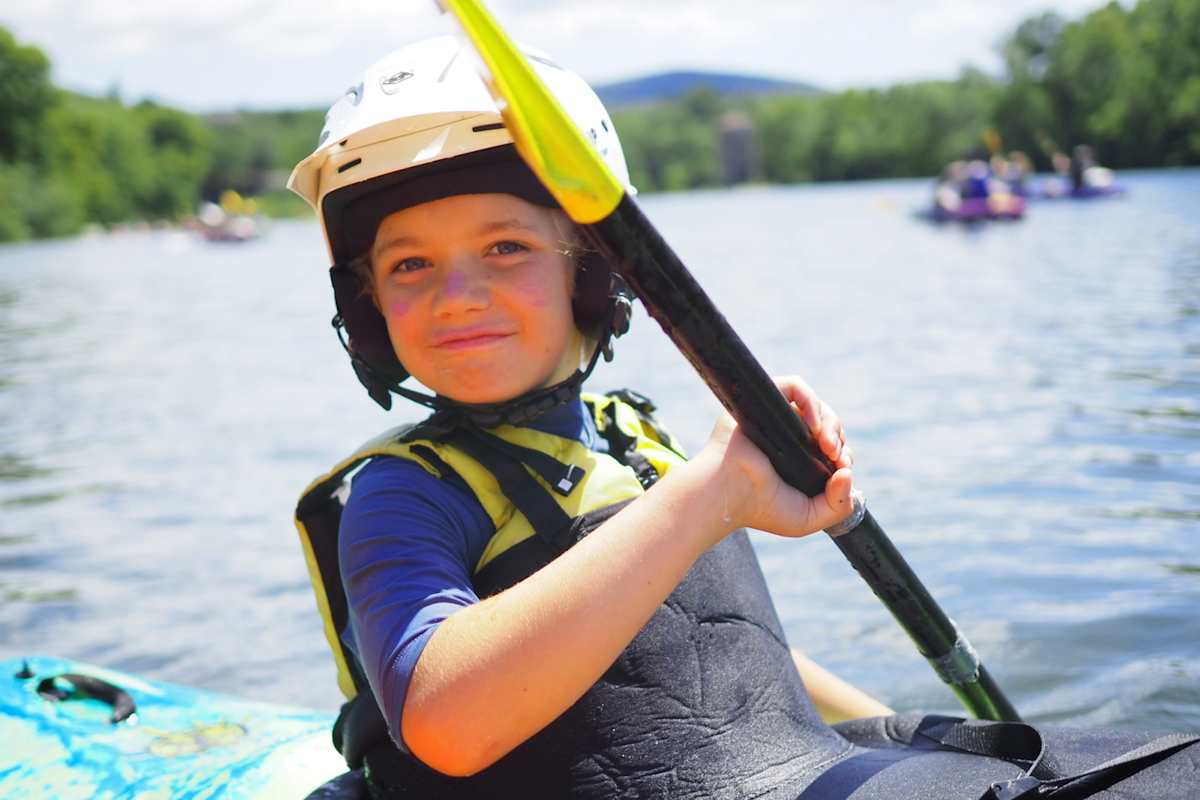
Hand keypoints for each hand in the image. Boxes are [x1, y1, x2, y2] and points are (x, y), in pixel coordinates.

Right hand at [694, 375, 854, 537]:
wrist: (727, 496)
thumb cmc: (760, 509)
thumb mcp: (809, 517)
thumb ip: (839, 504)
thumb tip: (849, 472)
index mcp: (798, 457)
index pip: (832, 444)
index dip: (844, 453)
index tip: (842, 468)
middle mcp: (787, 434)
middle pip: (827, 422)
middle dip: (838, 437)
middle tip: (835, 455)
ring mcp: (775, 417)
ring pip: (815, 404)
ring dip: (830, 422)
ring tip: (826, 443)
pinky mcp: (763, 401)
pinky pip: (795, 386)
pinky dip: (811, 400)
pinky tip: (814, 425)